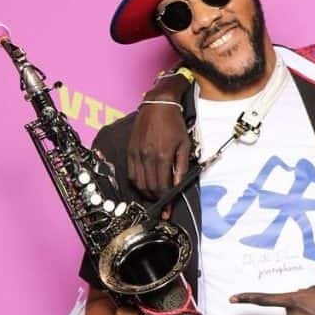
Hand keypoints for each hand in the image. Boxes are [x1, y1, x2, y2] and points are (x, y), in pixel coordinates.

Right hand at [128, 75, 190, 200]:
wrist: (158, 105)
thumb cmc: (174, 124)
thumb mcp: (184, 144)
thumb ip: (181, 166)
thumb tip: (178, 185)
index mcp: (162, 156)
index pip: (162, 186)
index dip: (165, 200)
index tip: (168, 209)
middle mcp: (147, 157)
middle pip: (149, 187)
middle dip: (156, 198)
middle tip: (162, 203)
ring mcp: (136, 154)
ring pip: (138, 182)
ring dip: (146, 192)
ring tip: (154, 195)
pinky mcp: (130, 150)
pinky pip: (131, 172)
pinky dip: (137, 182)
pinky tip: (144, 184)